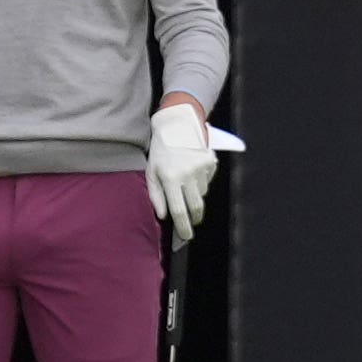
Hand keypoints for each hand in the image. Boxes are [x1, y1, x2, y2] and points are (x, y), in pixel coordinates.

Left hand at [145, 100, 217, 241]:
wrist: (178, 124)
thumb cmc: (161, 150)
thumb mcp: (151, 170)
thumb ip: (155, 195)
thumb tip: (163, 216)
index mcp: (170, 177)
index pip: (178, 210)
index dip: (183, 226)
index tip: (185, 236)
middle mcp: (188, 174)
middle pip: (196, 207)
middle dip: (194, 219)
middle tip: (190, 226)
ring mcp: (201, 168)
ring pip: (202, 194)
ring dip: (195, 197)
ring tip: (185, 186)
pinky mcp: (210, 162)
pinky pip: (207, 182)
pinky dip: (200, 183)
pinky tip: (192, 172)